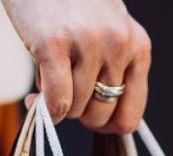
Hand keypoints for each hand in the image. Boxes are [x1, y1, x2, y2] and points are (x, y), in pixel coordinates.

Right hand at [1, 0, 151, 133]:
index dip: (106, 125)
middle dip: (78, 113)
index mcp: (138, 47)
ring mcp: (88, 44)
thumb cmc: (72, 4)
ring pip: (75, 110)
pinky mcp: (54, 44)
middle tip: (63, 93)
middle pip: (101, 116)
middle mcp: (119, 46)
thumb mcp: (109, 34)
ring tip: (49, 76)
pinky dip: (44, 107)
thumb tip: (99, 122)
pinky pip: (56, 100)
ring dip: (57, 103)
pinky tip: (34, 96)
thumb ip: (112, 70)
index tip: (87, 116)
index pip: (131, 115)